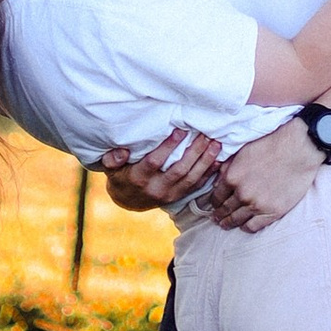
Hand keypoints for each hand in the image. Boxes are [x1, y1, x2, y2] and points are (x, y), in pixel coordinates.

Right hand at [97, 126, 222, 213]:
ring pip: (191, 178)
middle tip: (206, 134)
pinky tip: (218, 161)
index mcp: (139, 178)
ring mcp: (169, 195)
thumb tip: (122, 151)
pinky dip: (208, 174)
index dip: (168, 147)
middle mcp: (156, 189)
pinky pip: (196, 186)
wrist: (128, 200)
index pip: (155, 162)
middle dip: (194, 151)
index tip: (180, 130)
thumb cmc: (121, 175)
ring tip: (216, 144)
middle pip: (179, 170)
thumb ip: (113, 159)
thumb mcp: (112, 168)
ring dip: (205, 161)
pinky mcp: (178, 197)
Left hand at [201, 118, 326, 232]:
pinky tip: (245, 226)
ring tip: (226, 224)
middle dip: (219, 215)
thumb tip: (218, 180)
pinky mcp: (272, 212)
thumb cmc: (272, 144)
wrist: (299, 148)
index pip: (216, 196)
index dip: (213, 202)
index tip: (213, 206)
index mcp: (232, 177)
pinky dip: (246, 228)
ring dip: (230, 223)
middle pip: (225, 210)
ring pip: (237, 219)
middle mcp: (241, 194)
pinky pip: (254, 226)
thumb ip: (228, 166)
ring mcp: (257, 205)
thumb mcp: (243, 151)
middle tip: (216, 219)